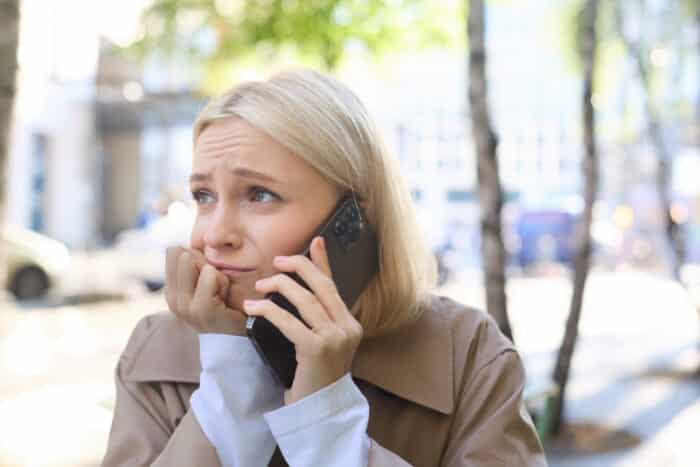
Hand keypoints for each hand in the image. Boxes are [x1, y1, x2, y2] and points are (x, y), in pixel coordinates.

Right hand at [165, 246, 247, 334]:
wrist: (236, 339)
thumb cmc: (224, 306)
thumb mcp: (204, 282)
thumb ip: (193, 264)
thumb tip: (176, 246)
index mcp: (170, 291)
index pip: (174, 252)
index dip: (195, 257)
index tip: (206, 278)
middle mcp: (172, 298)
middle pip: (184, 254)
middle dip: (205, 263)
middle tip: (216, 286)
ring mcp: (185, 305)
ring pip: (196, 263)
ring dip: (215, 273)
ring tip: (220, 293)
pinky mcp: (201, 308)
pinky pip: (210, 275)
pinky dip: (223, 281)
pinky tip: (225, 298)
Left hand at [243, 237, 362, 404]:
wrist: (317, 411)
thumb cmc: (314, 377)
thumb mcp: (319, 342)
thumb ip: (314, 316)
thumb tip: (301, 291)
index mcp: (350, 324)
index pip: (333, 286)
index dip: (322, 262)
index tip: (315, 241)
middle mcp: (347, 328)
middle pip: (321, 286)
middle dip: (298, 267)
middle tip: (276, 261)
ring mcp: (335, 339)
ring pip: (305, 300)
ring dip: (279, 287)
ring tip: (260, 285)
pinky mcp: (317, 349)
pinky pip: (289, 321)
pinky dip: (268, 310)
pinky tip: (253, 307)